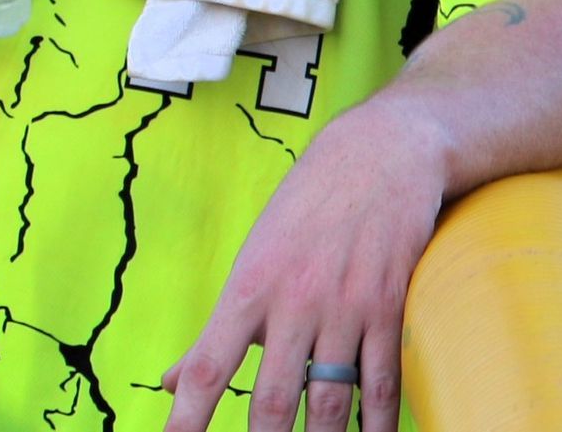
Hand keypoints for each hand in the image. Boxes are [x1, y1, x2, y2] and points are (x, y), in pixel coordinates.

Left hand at [161, 102, 443, 431]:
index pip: (208, 364)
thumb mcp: (252, 257)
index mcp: (248, 287)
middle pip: (269, 397)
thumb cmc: (304, 208)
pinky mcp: (390, 310)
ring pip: (328, 402)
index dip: (188, 413)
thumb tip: (171, 380)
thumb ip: (217, 330)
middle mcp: (292, 302)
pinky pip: (382, 384)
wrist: (377, 155)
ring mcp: (344, 308)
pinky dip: (376, 425)